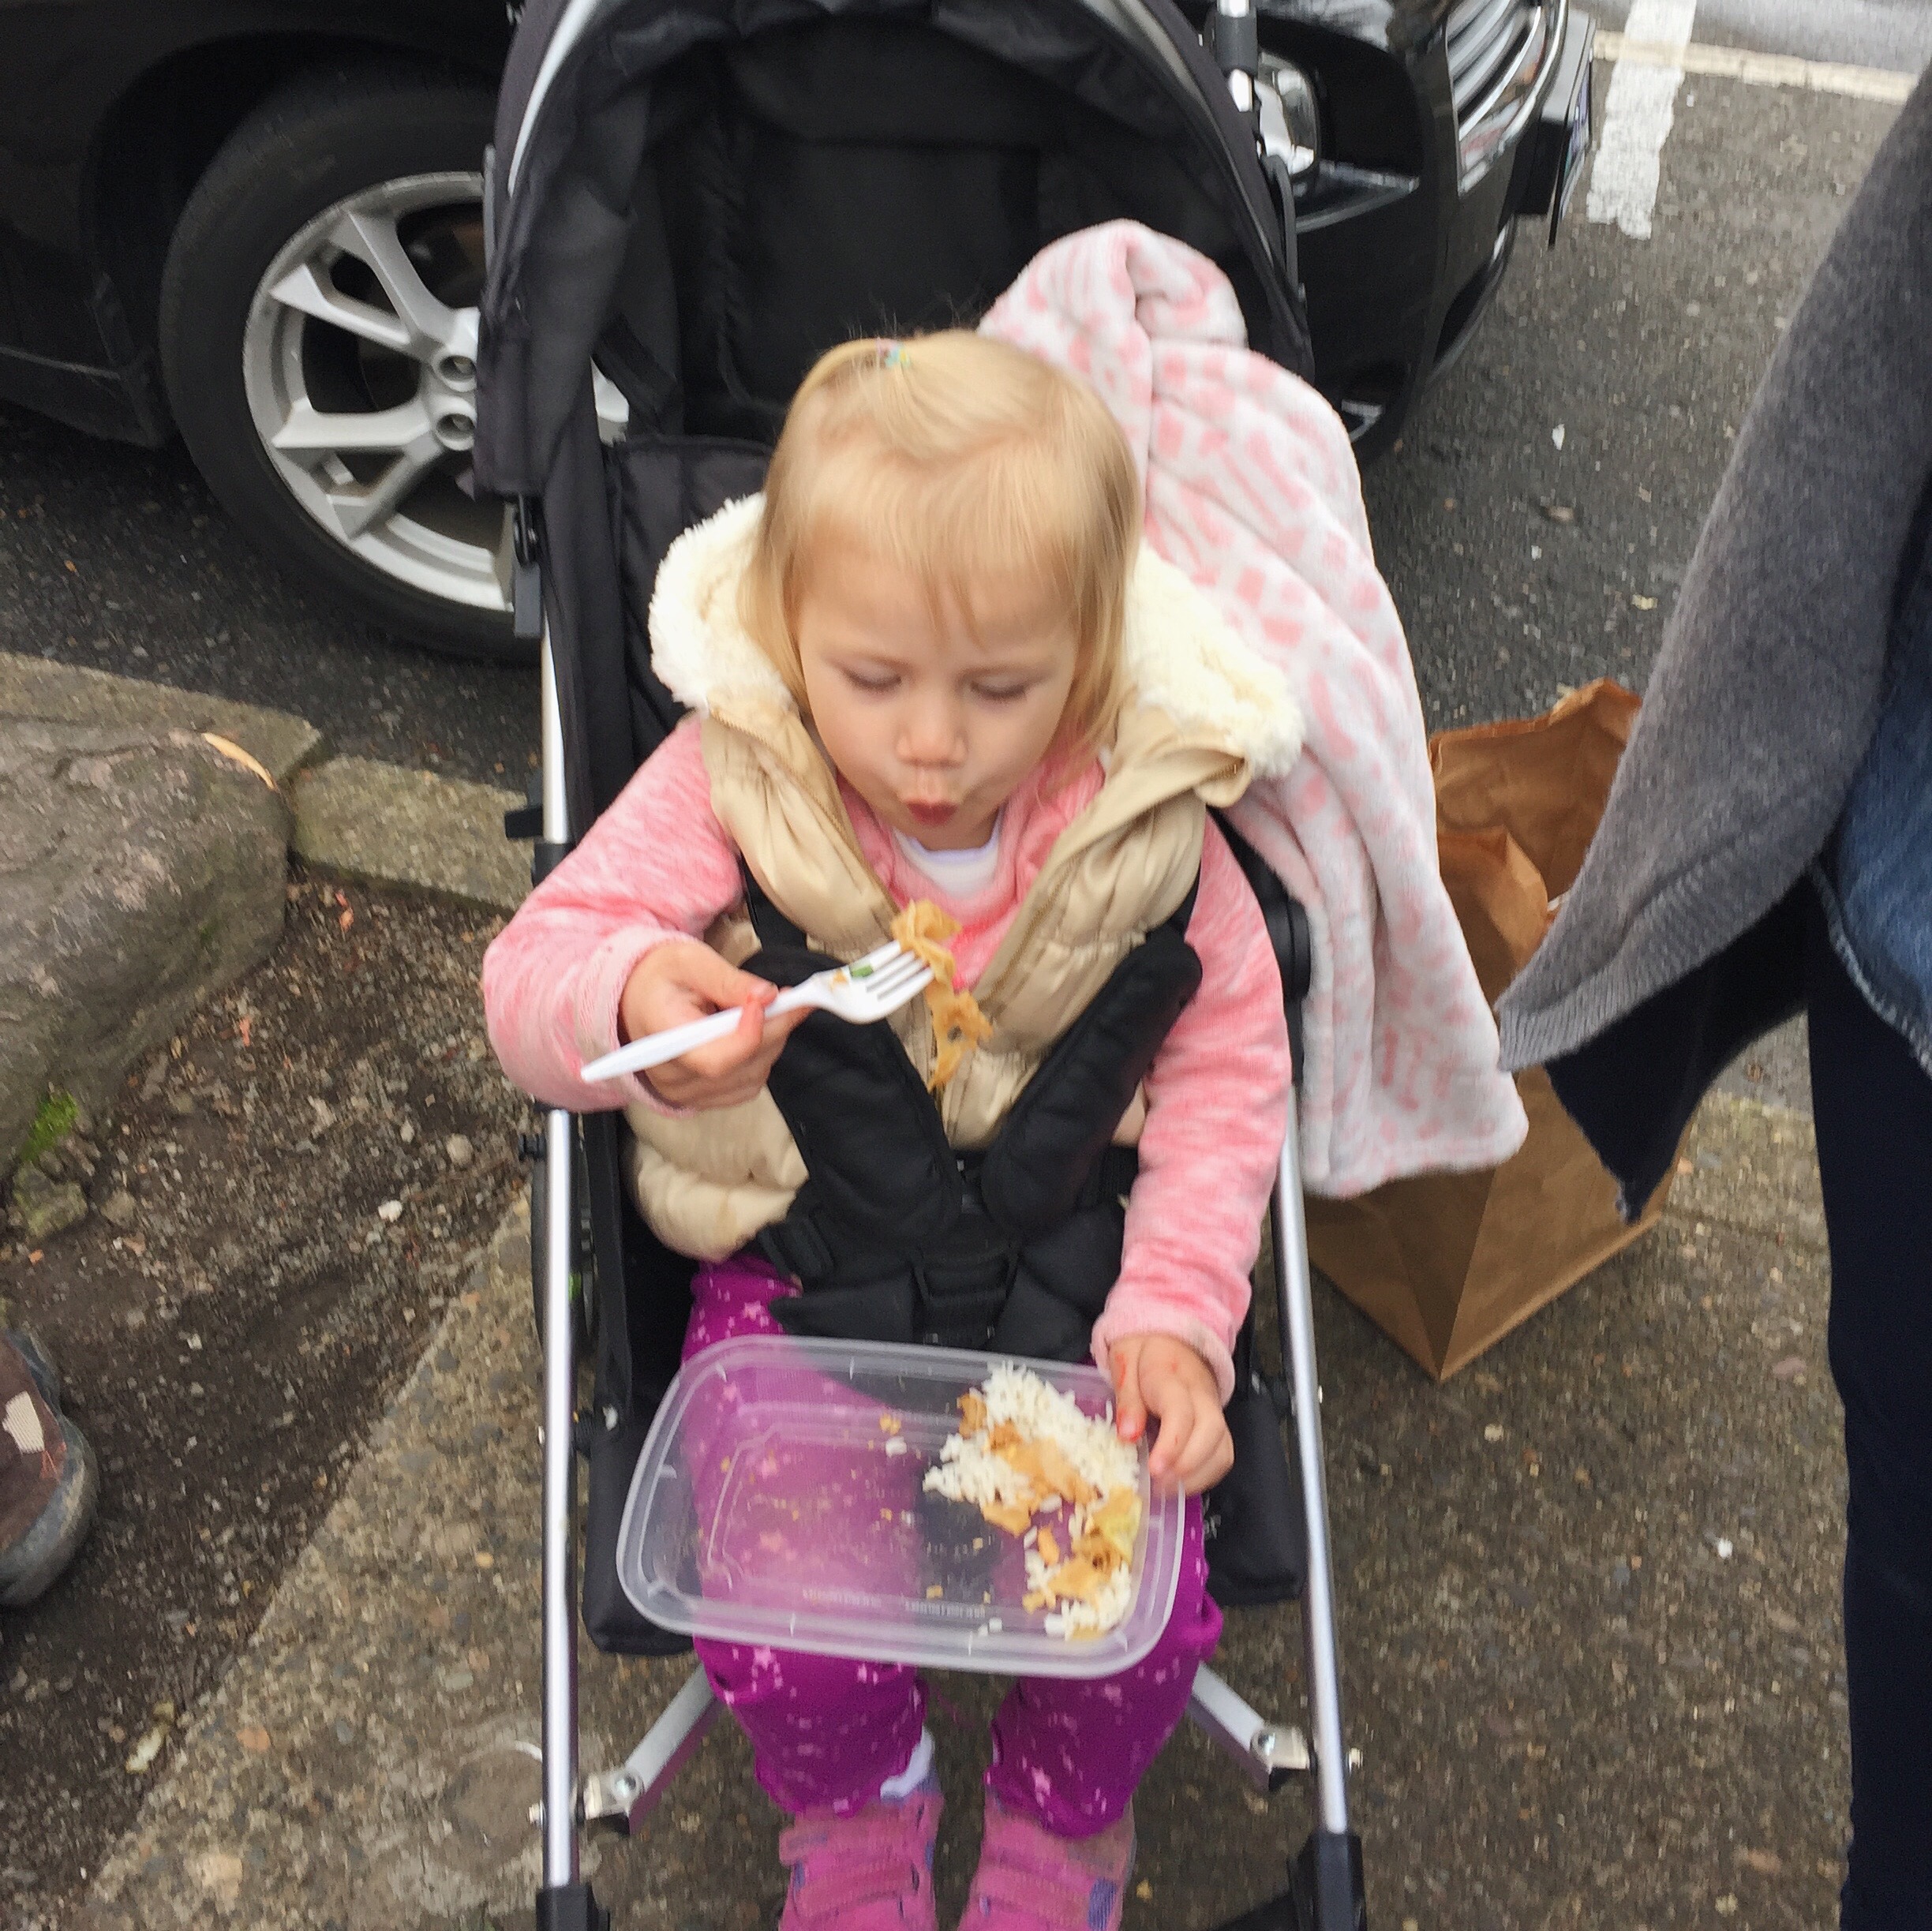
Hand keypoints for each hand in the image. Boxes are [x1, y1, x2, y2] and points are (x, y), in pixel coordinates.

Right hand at [616, 940, 808, 1108]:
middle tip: (792, 998)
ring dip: (771, 1042)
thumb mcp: (690, 962)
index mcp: (661, 1039)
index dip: (750, 1035)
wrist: (635, 1000)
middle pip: (740, 1067)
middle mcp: (670, 1076)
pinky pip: (747, 1086)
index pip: (713, 1059)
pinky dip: (762, 1058)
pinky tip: (756, 1032)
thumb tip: (769, 995)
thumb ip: (728, 980)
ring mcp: (686, 1094)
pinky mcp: (702, 1099)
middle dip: (775, 1029)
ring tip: (768, 1010)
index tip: (771, 1000)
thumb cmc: (661, 978)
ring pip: (751, 1077)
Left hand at [1109, 1333, 1231, 1497]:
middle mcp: (1201, 1395)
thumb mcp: (1124, 1364)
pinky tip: (1179, 1483)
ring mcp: (1214, 1411)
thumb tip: (1127, 1436)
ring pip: (1223, 1448)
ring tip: (1165, 1489)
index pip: (1182, 1412)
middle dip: (1187, 1465)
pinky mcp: (1218, 1426)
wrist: (1170, 1337)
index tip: (1153, 1469)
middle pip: (1212, 1432)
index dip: (1171, 1445)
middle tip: (1157, 1483)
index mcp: (1173, 1376)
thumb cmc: (1143, 1354)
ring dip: (1197, 1476)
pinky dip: (1205, 1476)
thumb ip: (1127, 1400)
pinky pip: (1222, 1455)